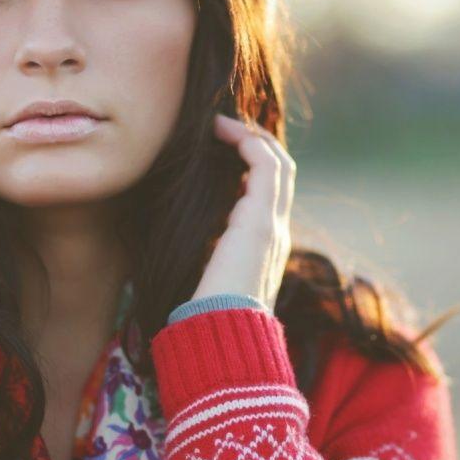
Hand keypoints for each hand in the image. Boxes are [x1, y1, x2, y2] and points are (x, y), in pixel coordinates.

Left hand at [191, 114, 295, 309]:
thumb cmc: (208, 317)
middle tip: (223, 129)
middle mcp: (276, 232)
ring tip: (220, 124)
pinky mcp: (260, 219)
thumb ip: (202, 264)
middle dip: (256, 144)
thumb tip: (178, 255)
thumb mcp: (205, 283)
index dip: (251, 167)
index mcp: (265, 248)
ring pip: (278, 162)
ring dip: (250, 135)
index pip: (270, 195)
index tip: (220, 152)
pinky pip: (264, 164)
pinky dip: (246, 139)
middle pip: (281, 172)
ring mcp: (273, 224)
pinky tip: (219, 130)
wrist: (223, 335)